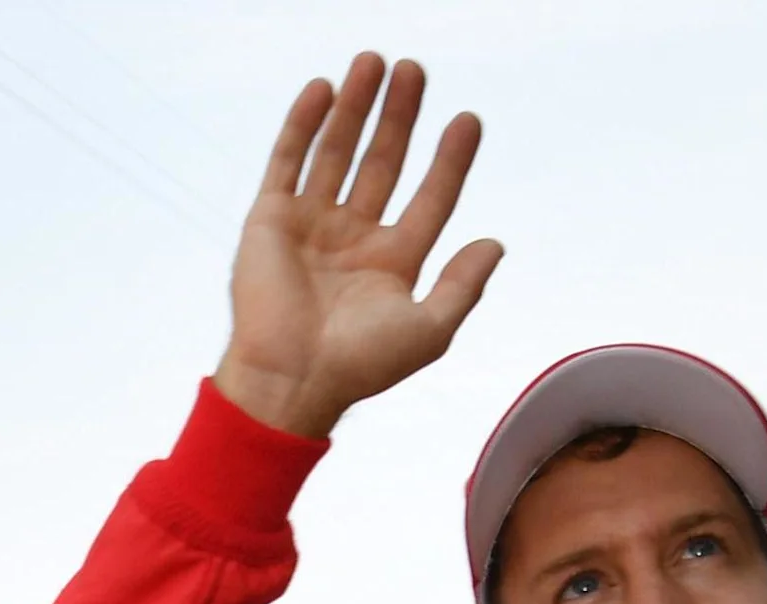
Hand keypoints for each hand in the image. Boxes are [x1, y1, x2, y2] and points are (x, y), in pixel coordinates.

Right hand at [215, 55, 503, 440]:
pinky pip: (289, 160)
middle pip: (385, 162)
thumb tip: (496, 242)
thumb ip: (463, 285)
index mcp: (394, 262)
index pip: (431, 198)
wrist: (292, 379)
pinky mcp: (271, 217)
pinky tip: (324, 89)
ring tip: (374, 62)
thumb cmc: (362, 365)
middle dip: (400, 117)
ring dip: (356, 107)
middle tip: (415, 70)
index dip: (450, 160)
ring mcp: (312, 223)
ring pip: (338, 151)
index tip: (468, 120)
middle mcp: (355, 237)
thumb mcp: (429, 329)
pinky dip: (304, 124)